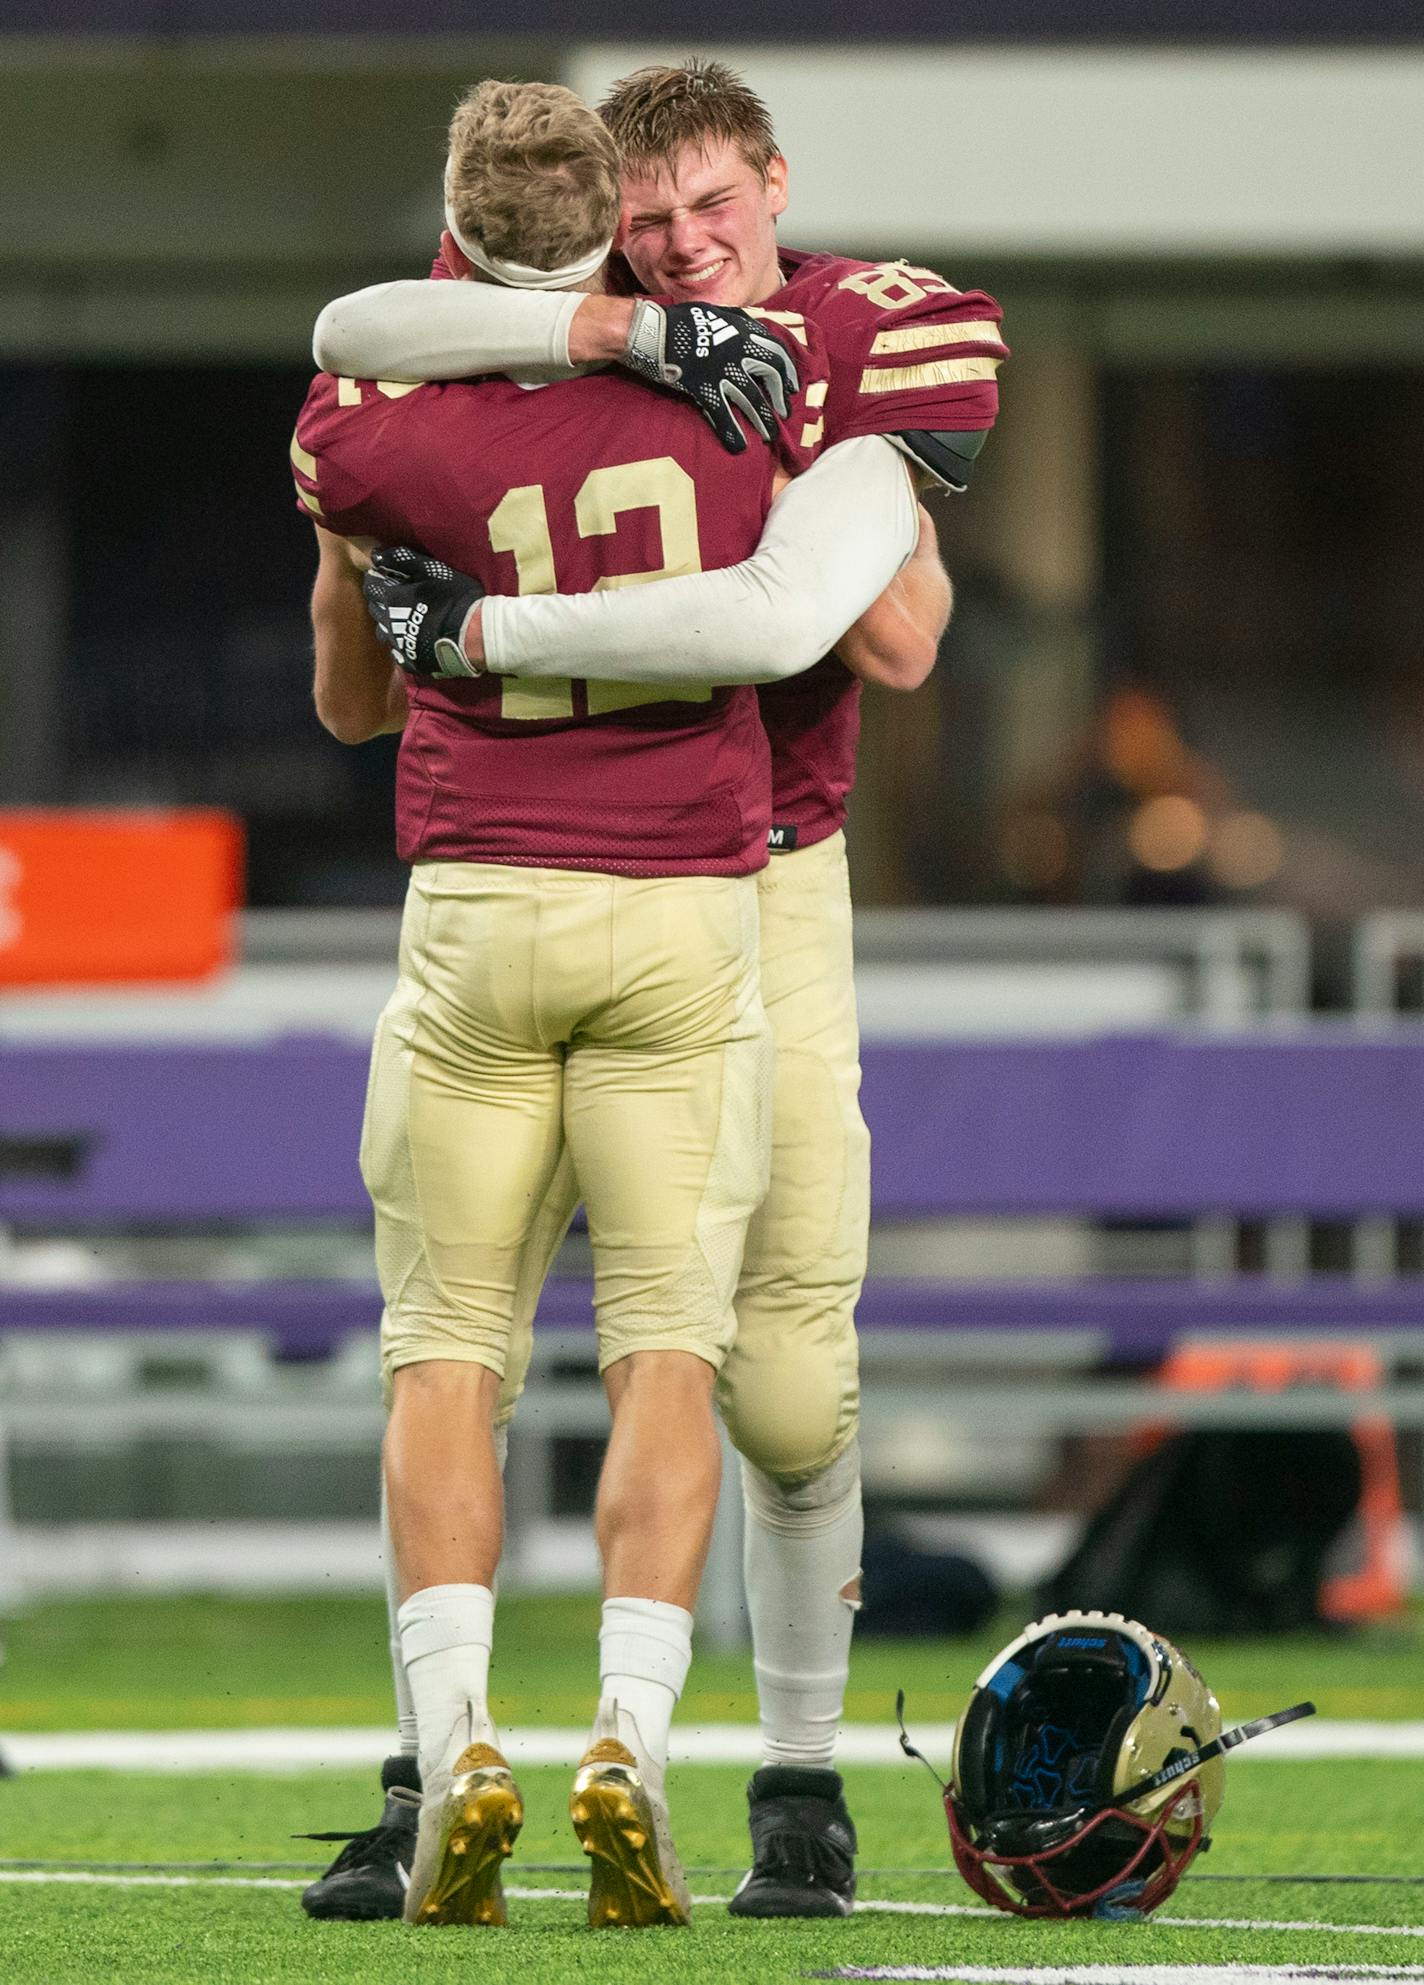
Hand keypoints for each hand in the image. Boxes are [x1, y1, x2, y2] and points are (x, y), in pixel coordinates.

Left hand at [362, 546, 484, 678]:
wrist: (473, 634)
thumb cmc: (453, 596)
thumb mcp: (430, 570)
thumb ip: (401, 560)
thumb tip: (375, 555)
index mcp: (392, 598)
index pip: (371, 586)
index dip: (376, 580)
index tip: (385, 577)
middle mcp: (389, 623)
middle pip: (375, 609)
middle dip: (381, 601)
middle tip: (396, 597)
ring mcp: (399, 645)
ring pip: (383, 632)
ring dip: (389, 624)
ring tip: (403, 620)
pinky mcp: (412, 661)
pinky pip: (399, 653)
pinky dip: (402, 646)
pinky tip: (412, 641)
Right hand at [622, 299, 798, 453]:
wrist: (653, 330)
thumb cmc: (682, 321)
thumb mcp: (717, 313)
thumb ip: (737, 322)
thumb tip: (752, 328)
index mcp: (742, 330)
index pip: (776, 350)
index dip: (788, 371)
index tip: (792, 386)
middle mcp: (737, 349)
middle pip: (770, 375)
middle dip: (780, 397)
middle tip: (783, 414)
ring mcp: (722, 370)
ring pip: (751, 398)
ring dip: (762, 419)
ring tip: (769, 435)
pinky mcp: (704, 387)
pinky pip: (722, 413)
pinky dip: (731, 431)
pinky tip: (739, 446)